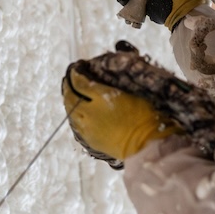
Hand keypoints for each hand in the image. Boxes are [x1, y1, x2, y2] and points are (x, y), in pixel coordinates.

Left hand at [62, 65, 183, 164]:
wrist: (145, 144)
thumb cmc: (146, 117)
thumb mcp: (133, 94)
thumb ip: (114, 87)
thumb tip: (106, 82)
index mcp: (103, 96)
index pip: (81, 82)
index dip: (75, 74)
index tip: (76, 68)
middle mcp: (90, 111)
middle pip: (71, 95)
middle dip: (68, 85)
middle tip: (68, 79)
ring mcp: (88, 126)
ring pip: (70, 110)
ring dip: (69, 100)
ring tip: (69, 94)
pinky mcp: (89, 139)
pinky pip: (75, 125)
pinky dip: (74, 116)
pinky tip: (75, 113)